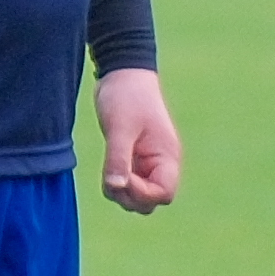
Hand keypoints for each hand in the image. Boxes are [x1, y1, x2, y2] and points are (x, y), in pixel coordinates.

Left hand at [94, 64, 180, 213]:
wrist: (120, 74)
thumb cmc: (126, 96)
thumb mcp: (120, 128)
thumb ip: (118, 158)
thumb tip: (116, 187)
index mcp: (166, 156)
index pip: (164, 194)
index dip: (143, 194)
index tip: (123, 177)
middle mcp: (160, 163)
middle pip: (151, 202)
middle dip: (130, 196)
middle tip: (112, 176)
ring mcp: (147, 163)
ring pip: (136, 196)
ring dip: (120, 192)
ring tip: (109, 170)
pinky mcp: (133, 159)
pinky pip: (126, 184)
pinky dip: (115, 183)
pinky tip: (108, 167)